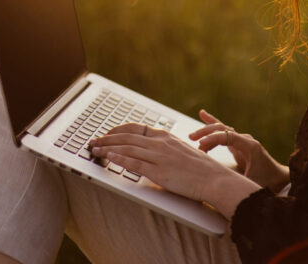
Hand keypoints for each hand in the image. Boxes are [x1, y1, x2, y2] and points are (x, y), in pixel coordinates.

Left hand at [89, 123, 260, 217]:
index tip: (107, 134)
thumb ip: (165, 148)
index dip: (118, 130)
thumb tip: (150, 150)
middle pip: (127, 136)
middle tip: (93, 141)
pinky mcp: (159, 171)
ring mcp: (159, 156)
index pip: (136, 128)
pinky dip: (119, 158)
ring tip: (95, 149)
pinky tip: (109, 157)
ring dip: (108, 147)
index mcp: (166, 136)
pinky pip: (134, 162)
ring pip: (127, 147)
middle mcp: (160, 143)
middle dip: (107, 138)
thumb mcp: (181, 150)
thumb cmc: (200, 168)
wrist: (213, 178)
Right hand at [188, 109, 289, 193]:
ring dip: (207, 131)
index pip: (229, 136)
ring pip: (222, 129)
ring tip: (192, 137)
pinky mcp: (237, 144)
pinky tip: (203, 115)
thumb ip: (240, 185)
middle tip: (192, 138)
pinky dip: (212, 124)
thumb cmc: (267, 181)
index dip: (214, 139)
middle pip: (223, 129)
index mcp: (250, 147)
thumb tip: (225, 190)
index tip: (201, 145)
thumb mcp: (254, 185)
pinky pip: (223, 132)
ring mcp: (241, 140)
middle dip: (207, 132)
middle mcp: (245, 140)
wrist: (278, 177)